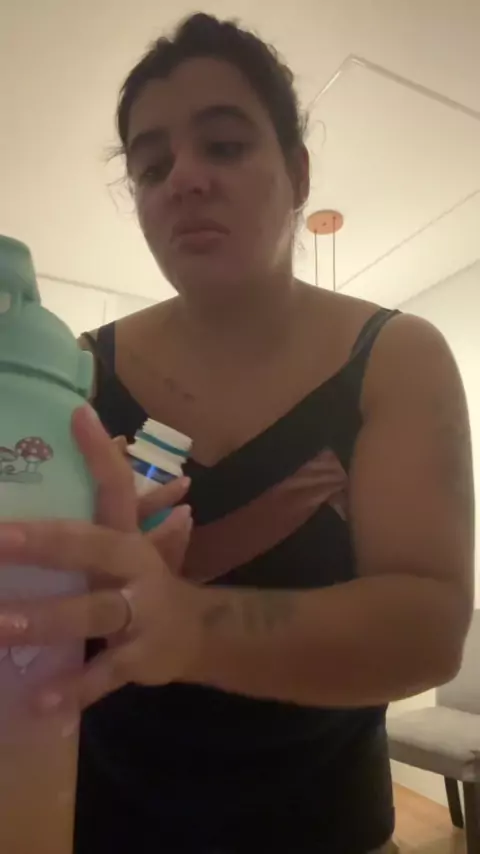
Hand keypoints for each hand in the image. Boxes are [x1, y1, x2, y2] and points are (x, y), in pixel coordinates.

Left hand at [0, 406, 200, 713]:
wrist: (200, 633)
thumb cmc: (145, 579)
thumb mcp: (132, 540)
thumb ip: (112, 495)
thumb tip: (83, 421)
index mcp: (128, 534)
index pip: (116, 484)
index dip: (99, 452)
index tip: (77, 415)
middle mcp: (136, 567)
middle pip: (92, 548)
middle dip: (43, 543)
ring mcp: (140, 614)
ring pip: (94, 614)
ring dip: (49, 620)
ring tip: (2, 625)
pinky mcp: (141, 658)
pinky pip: (105, 675)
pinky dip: (75, 691)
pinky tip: (40, 702)